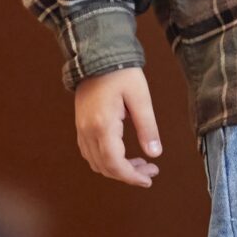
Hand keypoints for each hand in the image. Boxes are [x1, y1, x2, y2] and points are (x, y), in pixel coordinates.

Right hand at [74, 68, 163, 187]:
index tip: (148, 179)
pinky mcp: (81, 125)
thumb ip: (148, 127)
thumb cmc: (120, 73)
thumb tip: (155, 153)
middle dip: (128, 174)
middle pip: (105, 167)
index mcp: (103, 126)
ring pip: (96, 162)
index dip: (132, 177)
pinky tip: (124, 155)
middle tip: (151, 171)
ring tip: (141, 164)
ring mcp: (81, 129)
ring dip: (117, 169)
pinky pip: (90, 152)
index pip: (115, 164)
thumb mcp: (141, 98)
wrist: (97, 56)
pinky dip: (106, 160)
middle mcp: (87, 131)